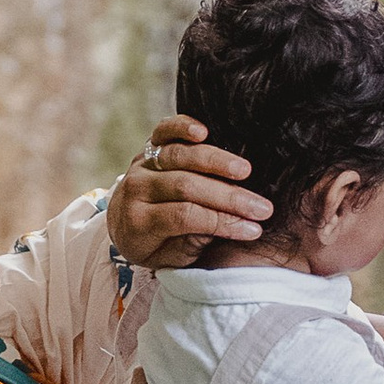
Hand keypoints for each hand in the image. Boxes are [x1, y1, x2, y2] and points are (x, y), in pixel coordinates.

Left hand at [109, 113, 269, 270]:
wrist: (122, 224)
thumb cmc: (155, 245)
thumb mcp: (172, 256)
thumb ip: (196, 240)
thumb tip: (231, 223)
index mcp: (138, 223)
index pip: (185, 217)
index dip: (222, 222)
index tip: (255, 229)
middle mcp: (136, 190)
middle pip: (186, 187)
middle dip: (228, 197)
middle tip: (262, 207)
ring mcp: (140, 165)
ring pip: (179, 157)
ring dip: (216, 162)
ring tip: (245, 171)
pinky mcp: (147, 147)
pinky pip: (163, 132)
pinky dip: (182, 128)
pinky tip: (204, 132)